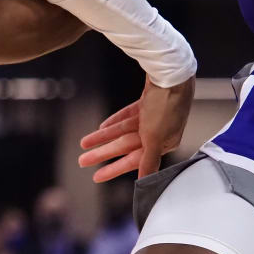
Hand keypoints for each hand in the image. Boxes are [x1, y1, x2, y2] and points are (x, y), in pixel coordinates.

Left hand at [78, 76, 194, 181]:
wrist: (170, 74)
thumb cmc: (167, 106)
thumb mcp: (155, 137)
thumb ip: (149, 160)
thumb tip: (147, 179)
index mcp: (164, 143)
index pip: (135, 160)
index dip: (115, 168)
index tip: (98, 176)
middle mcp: (159, 131)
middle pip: (125, 146)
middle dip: (103, 154)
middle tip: (83, 161)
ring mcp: (153, 116)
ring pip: (123, 131)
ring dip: (103, 137)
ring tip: (85, 143)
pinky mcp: (148, 103)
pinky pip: (127, 116)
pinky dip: (115, 122)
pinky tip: (101, 127)